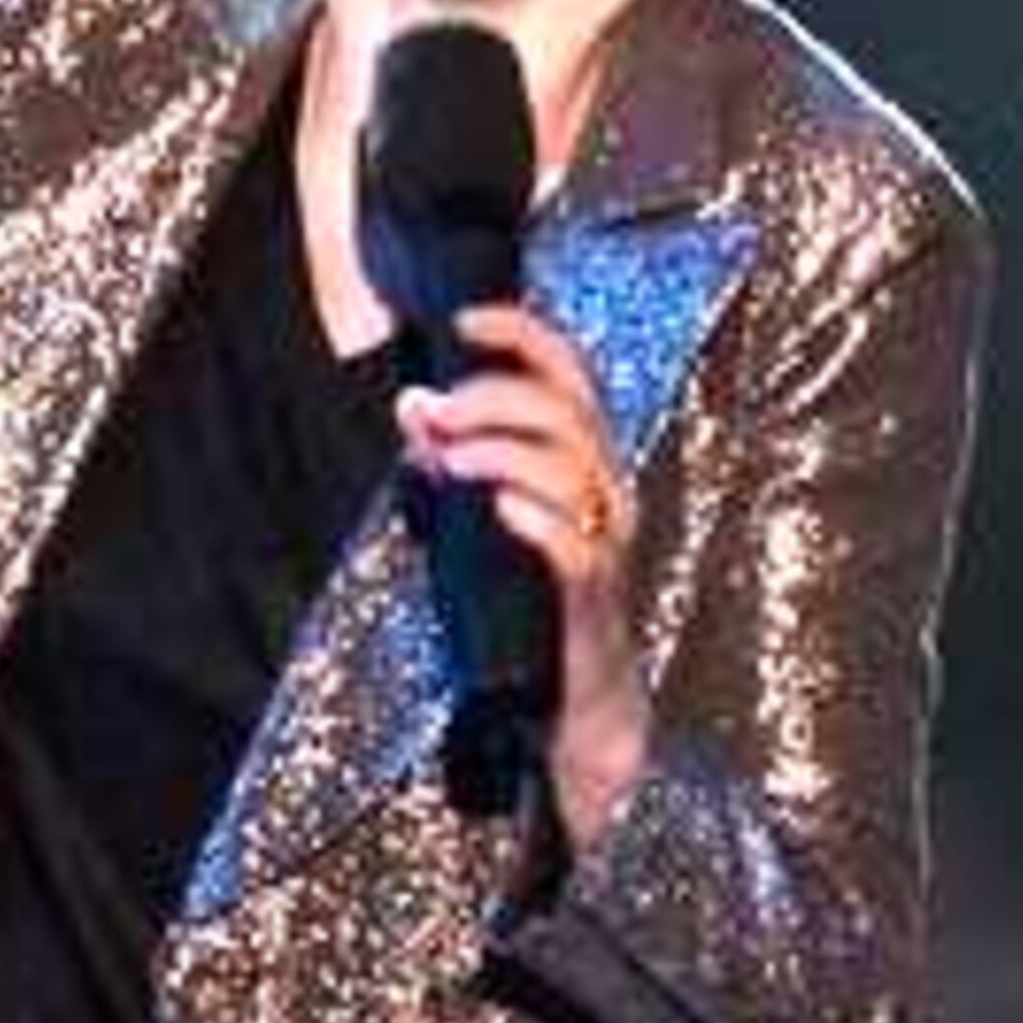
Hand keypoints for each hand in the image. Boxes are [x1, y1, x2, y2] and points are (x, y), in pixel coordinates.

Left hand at [394, 302, 651, 843]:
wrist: (580, 701)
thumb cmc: (532, 601)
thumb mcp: (491, 513)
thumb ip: (455, 458)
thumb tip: (413, 403)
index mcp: (588, 460)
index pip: (569, 373)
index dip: (522, 334)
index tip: (464, 321)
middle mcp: (609, 489)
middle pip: (567, 411)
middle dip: (495, 398)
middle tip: (436, 416)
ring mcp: (608, 541)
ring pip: (571, 467)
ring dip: (501, 452)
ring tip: (449, 462)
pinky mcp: (593, 594)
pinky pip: (575, 543)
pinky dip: (534, 517)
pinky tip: (496, 510)